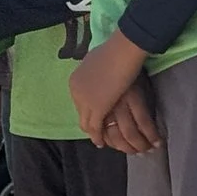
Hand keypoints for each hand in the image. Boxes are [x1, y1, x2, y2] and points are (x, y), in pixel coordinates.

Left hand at [70, 35, 153, 150]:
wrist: (121, 52)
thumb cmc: (115, 51)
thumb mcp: (97, 60)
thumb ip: (95, 69)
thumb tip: (98, 68)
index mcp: (75, 81)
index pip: (79, 103)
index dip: (89, 112)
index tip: (98, 118)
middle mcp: (76, 92)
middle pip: (82, 115)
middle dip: (91, 125)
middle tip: (100, 134)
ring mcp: (85, 101)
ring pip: (87, 124)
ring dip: (96, 135)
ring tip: (101, 141)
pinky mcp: (97, 109)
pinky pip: (95, 129)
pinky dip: (99, 138)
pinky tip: (103, 144)